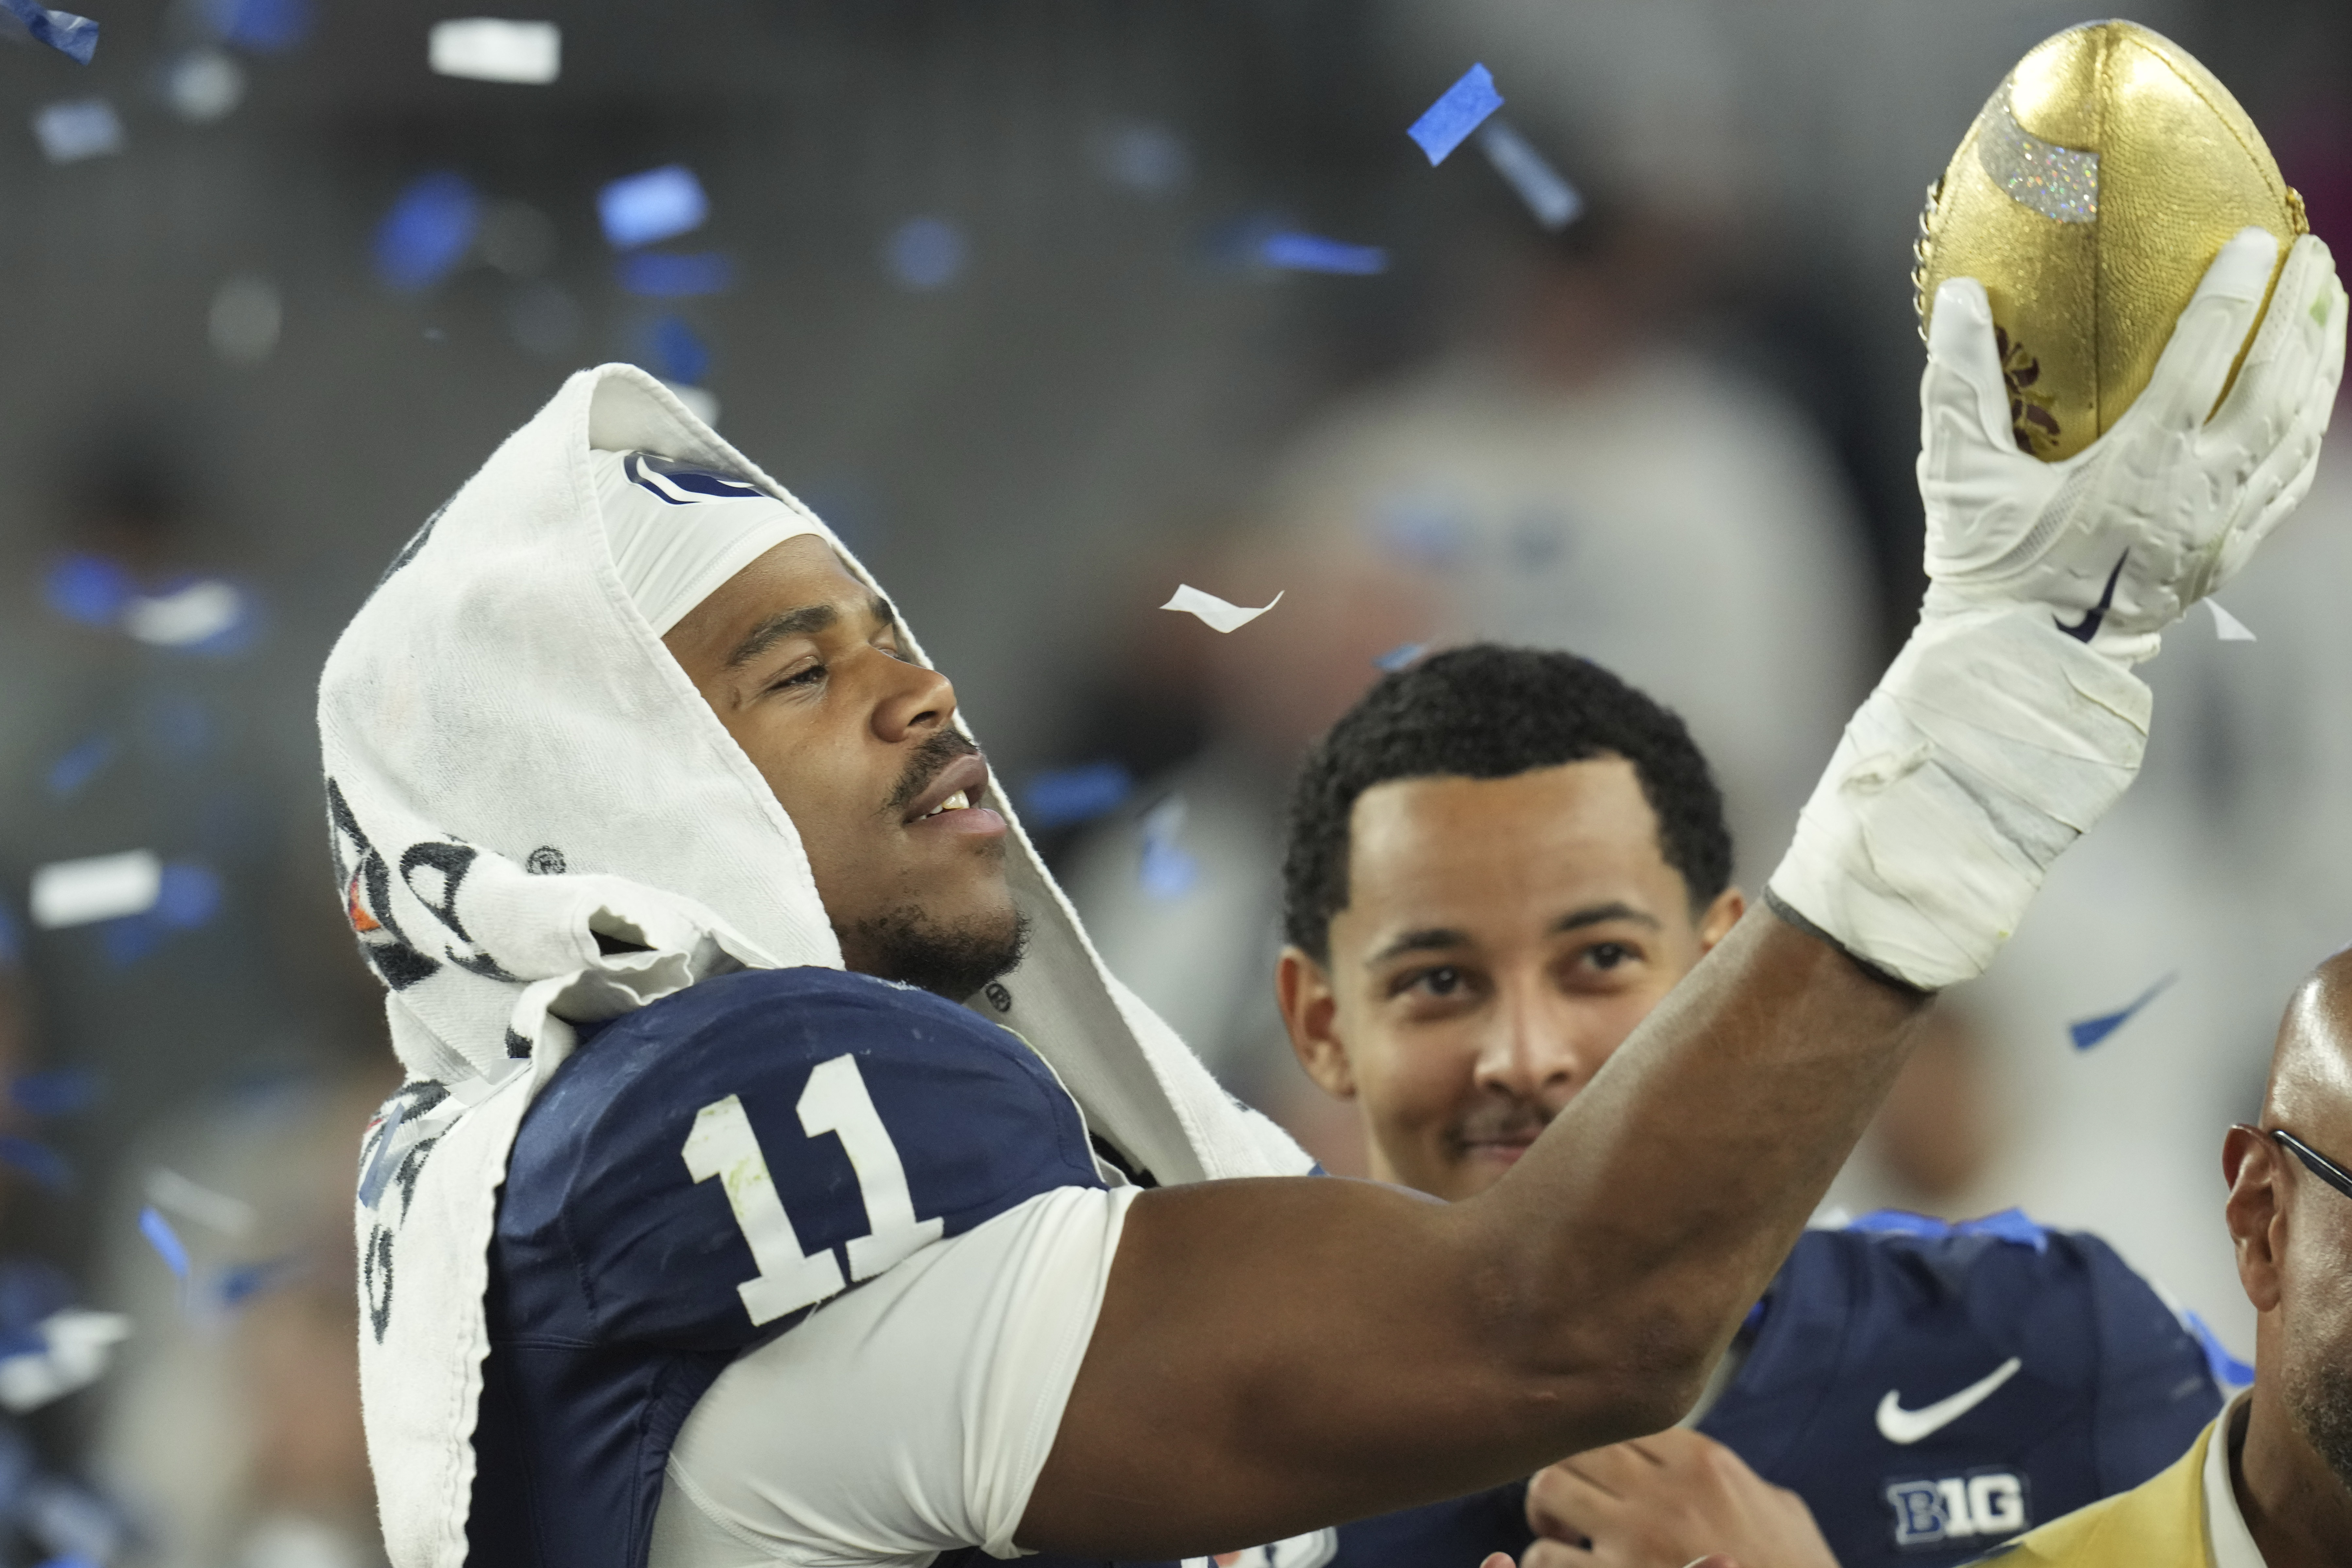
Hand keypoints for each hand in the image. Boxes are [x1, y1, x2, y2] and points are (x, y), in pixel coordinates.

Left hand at [1519, 1429, 1836, 1567]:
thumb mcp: (1781, 1512)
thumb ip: (1740, 1481)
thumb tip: (1719, 1473)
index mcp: (1704, 1461)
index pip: (1623, 1419)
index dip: (1602, 1446)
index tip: (1602, 1473)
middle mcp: (1666, 1490)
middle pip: (1576, 1443)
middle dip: (1562, 1469)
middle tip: (1567, 1504)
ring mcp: (1638, 1537)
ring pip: (1549, 1486)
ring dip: (1544, 1511)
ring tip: (1559, 1536)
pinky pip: (1546, 1558)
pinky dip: (1542, 1562)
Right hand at [1771, 230, 2345, 991]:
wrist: (2019, 672)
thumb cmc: (1987, 577)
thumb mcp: (1961, 480)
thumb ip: (1961, 385)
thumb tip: (1966, 298)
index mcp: (2141, 468)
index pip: (2204, 358)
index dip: (2236, 292)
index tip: (2261, 240)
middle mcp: (2198, 495)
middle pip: (2274, 388)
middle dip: (2303, 315)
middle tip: (2317, 257)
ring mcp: (2221, 532)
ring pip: (2297, 436)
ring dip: (2320, 368)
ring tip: (2330, 313)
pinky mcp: (2226, 561)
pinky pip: (2288, 487)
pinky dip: (2309, 437)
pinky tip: (2312, 406)